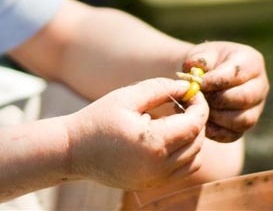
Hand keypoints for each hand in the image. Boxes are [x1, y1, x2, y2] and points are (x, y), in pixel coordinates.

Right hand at [65, 77, 208, 189]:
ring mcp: (155, 179)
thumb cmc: (97, 119)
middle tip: (185, 101)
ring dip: (192, 137)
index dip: (200, 106)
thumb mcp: (127, 97)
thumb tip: (187, 86)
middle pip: (197, 142)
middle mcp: (158, 166)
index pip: (194, 125)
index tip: (194, 92)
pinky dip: (184, 153)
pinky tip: (167, 135)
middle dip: (197, 119)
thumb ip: (159, 88)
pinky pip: (182, 170)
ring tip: (175, 118)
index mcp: (153, 143)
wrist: (72, 151)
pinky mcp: (151, 184)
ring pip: (194, 158)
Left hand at [182, 41, 267, 141]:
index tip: (199, 83)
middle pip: (244, 98)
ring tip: (201, 108)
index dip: (216, 80)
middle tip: (199, 98)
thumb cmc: (208, 61)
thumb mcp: (203, 53)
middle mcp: (260, 85)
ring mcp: (257, 107)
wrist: (210, 75)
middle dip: (217, 99)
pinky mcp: (247, 124)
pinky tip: (203, 122)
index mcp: (251, 62)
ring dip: (217, 117)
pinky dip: (217, 131)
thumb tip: (196, 69)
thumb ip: (200, 59)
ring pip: (243, 120)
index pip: (238, 73)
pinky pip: (235, 134)